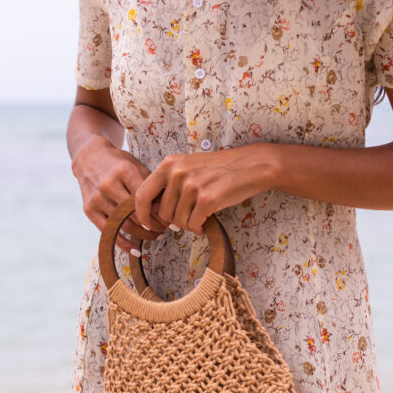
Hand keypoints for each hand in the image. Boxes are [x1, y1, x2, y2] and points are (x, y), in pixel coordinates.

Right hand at [72, 136, 170, 253]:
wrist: (89, 158)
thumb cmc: (118, 162)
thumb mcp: (135, 165)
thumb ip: (150, 184)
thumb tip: (169, 206)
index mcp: (124, 171)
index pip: (146, 198)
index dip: (159, 212)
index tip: (170, 220)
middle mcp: (109, 185)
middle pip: (136, 213)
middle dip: (153, 225)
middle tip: (165, 230)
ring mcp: (98, 198)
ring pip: (124, 224)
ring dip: (142, 234)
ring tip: (155, 236)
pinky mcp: (89, 210)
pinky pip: (108, 232)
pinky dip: (123, 243)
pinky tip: (136, 250)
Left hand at [133, 143, 279, 234]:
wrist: (251, 165)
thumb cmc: (219, 168)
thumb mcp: (188, 166)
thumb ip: (169, 183)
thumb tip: (154, 211)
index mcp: (169, 164)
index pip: (142, 194)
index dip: (141, 214)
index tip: (147, 224)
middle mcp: (177, 173)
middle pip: (163, 213)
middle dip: (174, 221)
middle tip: (187, 218)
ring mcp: (192, 186)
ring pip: (178, 221)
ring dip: (188, 224)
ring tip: (200, 216)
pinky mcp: (207, 199)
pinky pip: (193, 225)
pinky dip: (199, 228)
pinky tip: (206, 222)